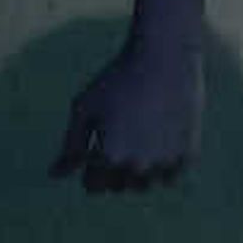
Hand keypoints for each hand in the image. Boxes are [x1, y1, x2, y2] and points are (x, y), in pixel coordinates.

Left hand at [55, 0, 206, 190]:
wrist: (165, 56)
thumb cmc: (118, 79)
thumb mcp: (84, 108)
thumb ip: (70, 146)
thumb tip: (55, 175)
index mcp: (109, 157)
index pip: (93, 187)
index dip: (91, 166)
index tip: (98, 143)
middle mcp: (138, 166)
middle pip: (119, 187)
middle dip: (115, 169)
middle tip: (121, 134)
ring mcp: (166, 162)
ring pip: (146, 185)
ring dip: (140, 171)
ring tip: (140, 137)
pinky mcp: (188, 156)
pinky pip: (170, 177)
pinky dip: (164, 165)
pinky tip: (160, 138)